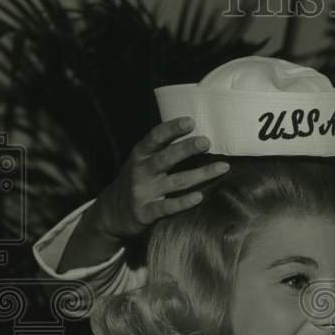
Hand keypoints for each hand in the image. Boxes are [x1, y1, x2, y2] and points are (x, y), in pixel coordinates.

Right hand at [92, 117, 229, 239]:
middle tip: (206, 142)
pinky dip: (183, 202)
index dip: (172, 129)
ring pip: (175, 182)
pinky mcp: (145, 212)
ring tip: (222, 167)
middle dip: (186, 149)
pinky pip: (167, 207)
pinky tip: (199, 197)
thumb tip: (194, 134)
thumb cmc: (136, 181)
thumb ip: (161, 150)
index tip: (190, 121)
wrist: (112, 213)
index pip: (155, 138)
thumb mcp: (141, 162)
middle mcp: (140, 171)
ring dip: (200, 174)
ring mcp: (143, 192)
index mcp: (140, 155)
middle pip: (166, 158)